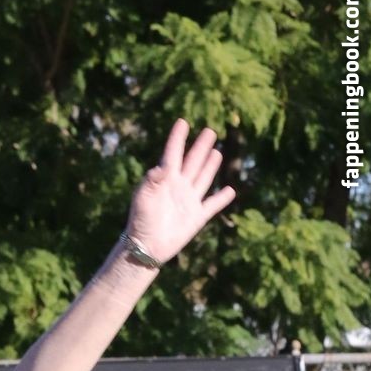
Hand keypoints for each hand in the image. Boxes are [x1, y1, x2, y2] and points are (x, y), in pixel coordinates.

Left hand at [125, 119, 235, 264]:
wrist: (145, 247)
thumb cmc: (140, 221)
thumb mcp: (143, 198)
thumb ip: (152, 180)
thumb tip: (162, 166)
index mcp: (165, 180)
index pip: (173, 154)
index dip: (177, 138)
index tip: (182, 122)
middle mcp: (179, 187)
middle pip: (193, 162)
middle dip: (201, 147)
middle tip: (210, 131)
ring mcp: (188, 202)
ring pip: (203, 178)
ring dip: (210, 166)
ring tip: (216, 152)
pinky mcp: (196, 218)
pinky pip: (212, 205)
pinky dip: (221, 199)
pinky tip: (230, 191)